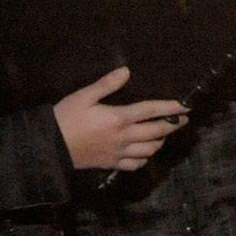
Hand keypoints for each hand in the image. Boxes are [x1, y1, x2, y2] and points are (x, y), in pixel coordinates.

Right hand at [54, 67, 186, 172]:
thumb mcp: (83, 96)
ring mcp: (119, 153)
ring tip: (164, 134)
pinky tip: (144, 152)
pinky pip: (135, 165)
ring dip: (160, 141)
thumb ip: (106, 84)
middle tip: (183, 120)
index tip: (185, 106)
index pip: (152, 111)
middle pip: (157, 132)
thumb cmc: (65, 117)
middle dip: (173, 125)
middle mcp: (123, 137)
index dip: (171, 108)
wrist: (50, 146)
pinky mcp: (111, 164)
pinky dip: (145, 158)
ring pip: (150, 150)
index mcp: (119, 118)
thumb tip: (126, 71)